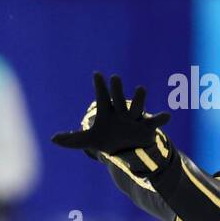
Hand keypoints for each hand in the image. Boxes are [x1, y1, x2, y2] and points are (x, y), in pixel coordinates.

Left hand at [51, 72, 169, 156]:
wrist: (127, 146)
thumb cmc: (108, 139)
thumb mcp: (90, 141)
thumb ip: (72, 139)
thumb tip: (53, 139)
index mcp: (107, 111)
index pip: (101, 97)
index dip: (99, 86)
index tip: (97, 74)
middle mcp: (121, 111)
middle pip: (117, 96)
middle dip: (116, 88)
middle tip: (113, 77)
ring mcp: (134, 117)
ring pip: (137, 104)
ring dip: (138, 97)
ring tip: (140, 89)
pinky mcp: (147, 127)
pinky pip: (155, 121)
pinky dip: (161, 118)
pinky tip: (166, 116)